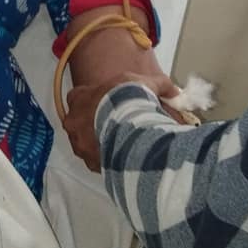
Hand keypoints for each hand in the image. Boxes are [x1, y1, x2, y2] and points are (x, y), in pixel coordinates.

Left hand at [63, 71, 178, 172]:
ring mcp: (80, 144)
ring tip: (123, 143)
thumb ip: (156, 85)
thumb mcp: (144, 83)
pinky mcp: (91, 163)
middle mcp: (74, 122)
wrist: (129, 126)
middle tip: (116, 125)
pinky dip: (109, 161)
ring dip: (100, 144)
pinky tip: (124, 158)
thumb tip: (173, 91)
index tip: (107, 103)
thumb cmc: (127, 101)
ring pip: (86, 145)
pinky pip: (98, 163)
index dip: (93, 100)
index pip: (77, 97)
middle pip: (79, 123)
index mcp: (79, 98)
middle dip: (95, 125)